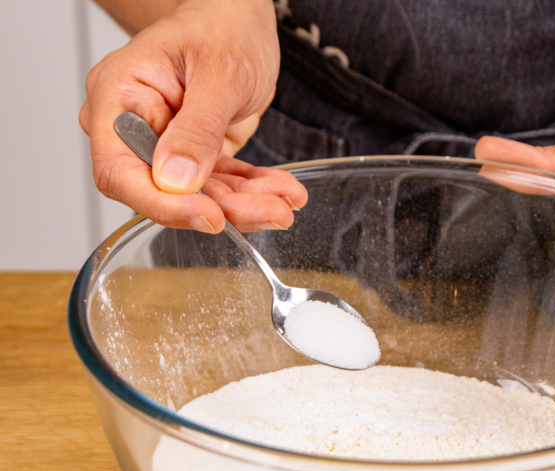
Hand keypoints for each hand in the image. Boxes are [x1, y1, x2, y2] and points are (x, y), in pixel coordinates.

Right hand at [79, 0, 306, 232]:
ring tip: (286, 203)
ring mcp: (167, 144)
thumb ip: (197, 127)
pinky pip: (224, 182)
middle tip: (272, 211)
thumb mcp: (219, 71)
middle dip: (223, 206)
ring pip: (202, 193)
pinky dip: (255, 190)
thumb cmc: (221, 25)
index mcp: (118, 97)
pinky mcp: (198, 155)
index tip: (208, 215)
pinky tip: (284, 192)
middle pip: (167, 191)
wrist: (239, 18)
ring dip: (248, 203)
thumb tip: (175, 180)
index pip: (120, 171)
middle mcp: (136, 127)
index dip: (162, 202)